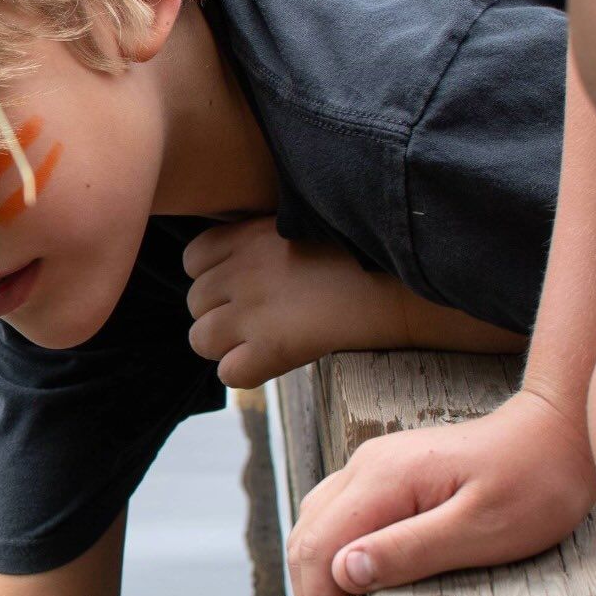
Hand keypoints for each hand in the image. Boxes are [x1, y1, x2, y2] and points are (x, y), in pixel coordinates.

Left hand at [182, 218, 405, 387]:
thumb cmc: (361, 251)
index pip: (192, 260)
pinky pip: (229, 373)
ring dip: (226, 345)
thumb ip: (263, 238)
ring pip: (200, 339)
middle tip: (264, 316)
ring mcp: (252, 310)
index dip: (214, 277)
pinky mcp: (272, 346)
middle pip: (194, 302)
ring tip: (263, 340)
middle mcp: (240, 270)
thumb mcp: (304, 222)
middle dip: (220, 313)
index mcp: (246, 234)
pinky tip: (275, 361)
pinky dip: (247, 373)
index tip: (245, 284)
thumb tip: (241, 262)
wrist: (403, 279)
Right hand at [289, 388, 595, 595]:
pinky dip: (334, 568)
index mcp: (383, 480)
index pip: (318, 552)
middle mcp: (365, 469)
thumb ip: (410, 549)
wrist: (557, 432)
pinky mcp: (386, 480)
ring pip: (314, 534)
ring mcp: (372, 471)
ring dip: (321, 593)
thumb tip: (342, 573)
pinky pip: (337, 526)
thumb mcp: (483, 529)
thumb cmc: (534, 482)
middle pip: (306, 545)